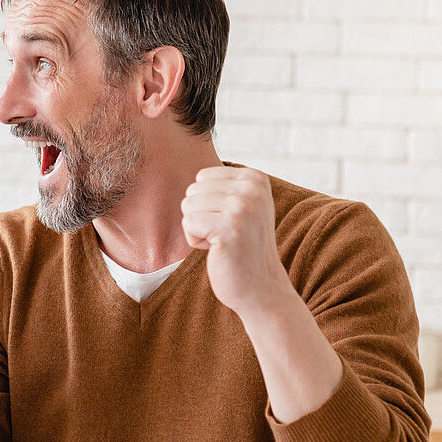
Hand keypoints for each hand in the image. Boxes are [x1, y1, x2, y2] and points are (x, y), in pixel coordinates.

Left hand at [180, 166, 293, 318]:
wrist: (260, 287)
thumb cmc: (241, 247)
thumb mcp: (241, 206)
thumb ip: (223, 185)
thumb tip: (180, 154)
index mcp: (255, 177)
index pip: (201, 178)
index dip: (207, 204)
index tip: (230, 222)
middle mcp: (252, 188)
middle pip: (192, 191)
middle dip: (200, 217)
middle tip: (225, 235)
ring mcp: (242, 206)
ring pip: (188, 206)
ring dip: (197, 229)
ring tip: (222, 242)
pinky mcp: (230, 227)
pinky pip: (188, 223)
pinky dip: (195, 241)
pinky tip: (218, 250)